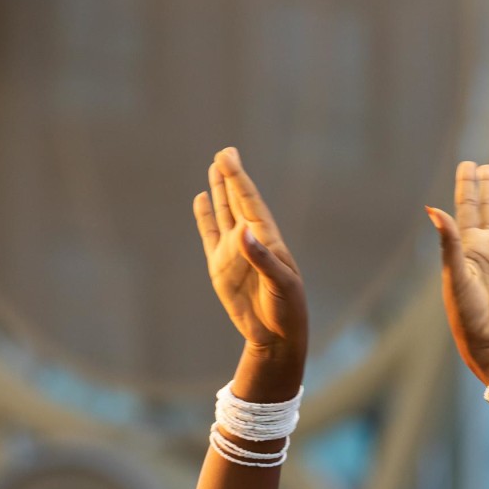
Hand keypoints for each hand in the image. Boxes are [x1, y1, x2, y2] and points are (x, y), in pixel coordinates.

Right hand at [194, 147, 307, 383]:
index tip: (228, 157)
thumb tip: (242, 233)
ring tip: (214, 167)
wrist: (276, 336)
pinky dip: (205, 218)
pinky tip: (201, 199)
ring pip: (224, 214)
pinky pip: (209, 236)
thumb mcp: (280, 284)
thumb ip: (262, 258)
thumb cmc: (287, 309)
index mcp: (268, 239)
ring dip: (219, 191)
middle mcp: (250, 241)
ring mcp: (233, 253)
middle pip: (238, 201)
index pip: (250, 202)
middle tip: (225, 152)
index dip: (239, 179)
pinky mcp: (220, 267)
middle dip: (232, 176)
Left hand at [426, 161, 488, 382]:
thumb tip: (432, 208)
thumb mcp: (455, 275)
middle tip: (484, 166)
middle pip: (487, 210)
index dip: (468, 185)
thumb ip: (448, 241)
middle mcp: (488, 248)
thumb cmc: (467, 313)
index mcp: (469, 246)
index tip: (467, 163)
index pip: (467, 207)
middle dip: (486, 188)